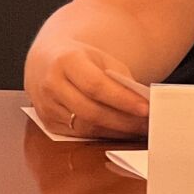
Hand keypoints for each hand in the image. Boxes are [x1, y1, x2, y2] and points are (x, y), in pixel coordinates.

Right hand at [27, 42, 150, 138]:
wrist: (45, 63)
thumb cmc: (79, 59)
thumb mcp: (99, 58)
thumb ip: (119, 78)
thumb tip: (142, 103)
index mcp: (65, 61)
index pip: (96, 85)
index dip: (122, 100)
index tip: (146, 108)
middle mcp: (51, 85)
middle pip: (91, 111)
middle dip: (123, 121)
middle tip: (147, 124)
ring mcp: (47, 107)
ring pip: (86, 127)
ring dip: (116, 132)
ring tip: (138, 130)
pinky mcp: (48, 123)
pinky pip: (80, 135)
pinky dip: (103, 136)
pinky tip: (120, 133)